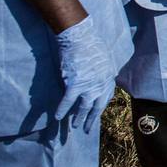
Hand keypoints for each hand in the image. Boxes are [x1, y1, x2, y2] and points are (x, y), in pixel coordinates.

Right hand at [53, 17, 115, 132]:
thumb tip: (102, 76)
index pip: (106, 97)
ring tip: (74, 126)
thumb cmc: (92, 43)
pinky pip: (68, 101)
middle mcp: (101, 84)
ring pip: (83, 107)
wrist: (80, 37)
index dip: (100, 107)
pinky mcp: (75, 84)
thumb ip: (104, 70)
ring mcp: (88, 85)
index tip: (96, 114)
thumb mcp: (105, 57)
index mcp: (109, 77)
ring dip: (78, 118)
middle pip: (96, 106)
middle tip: (86, 129)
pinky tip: (57, 117)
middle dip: (91, 119)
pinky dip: (62, 110)